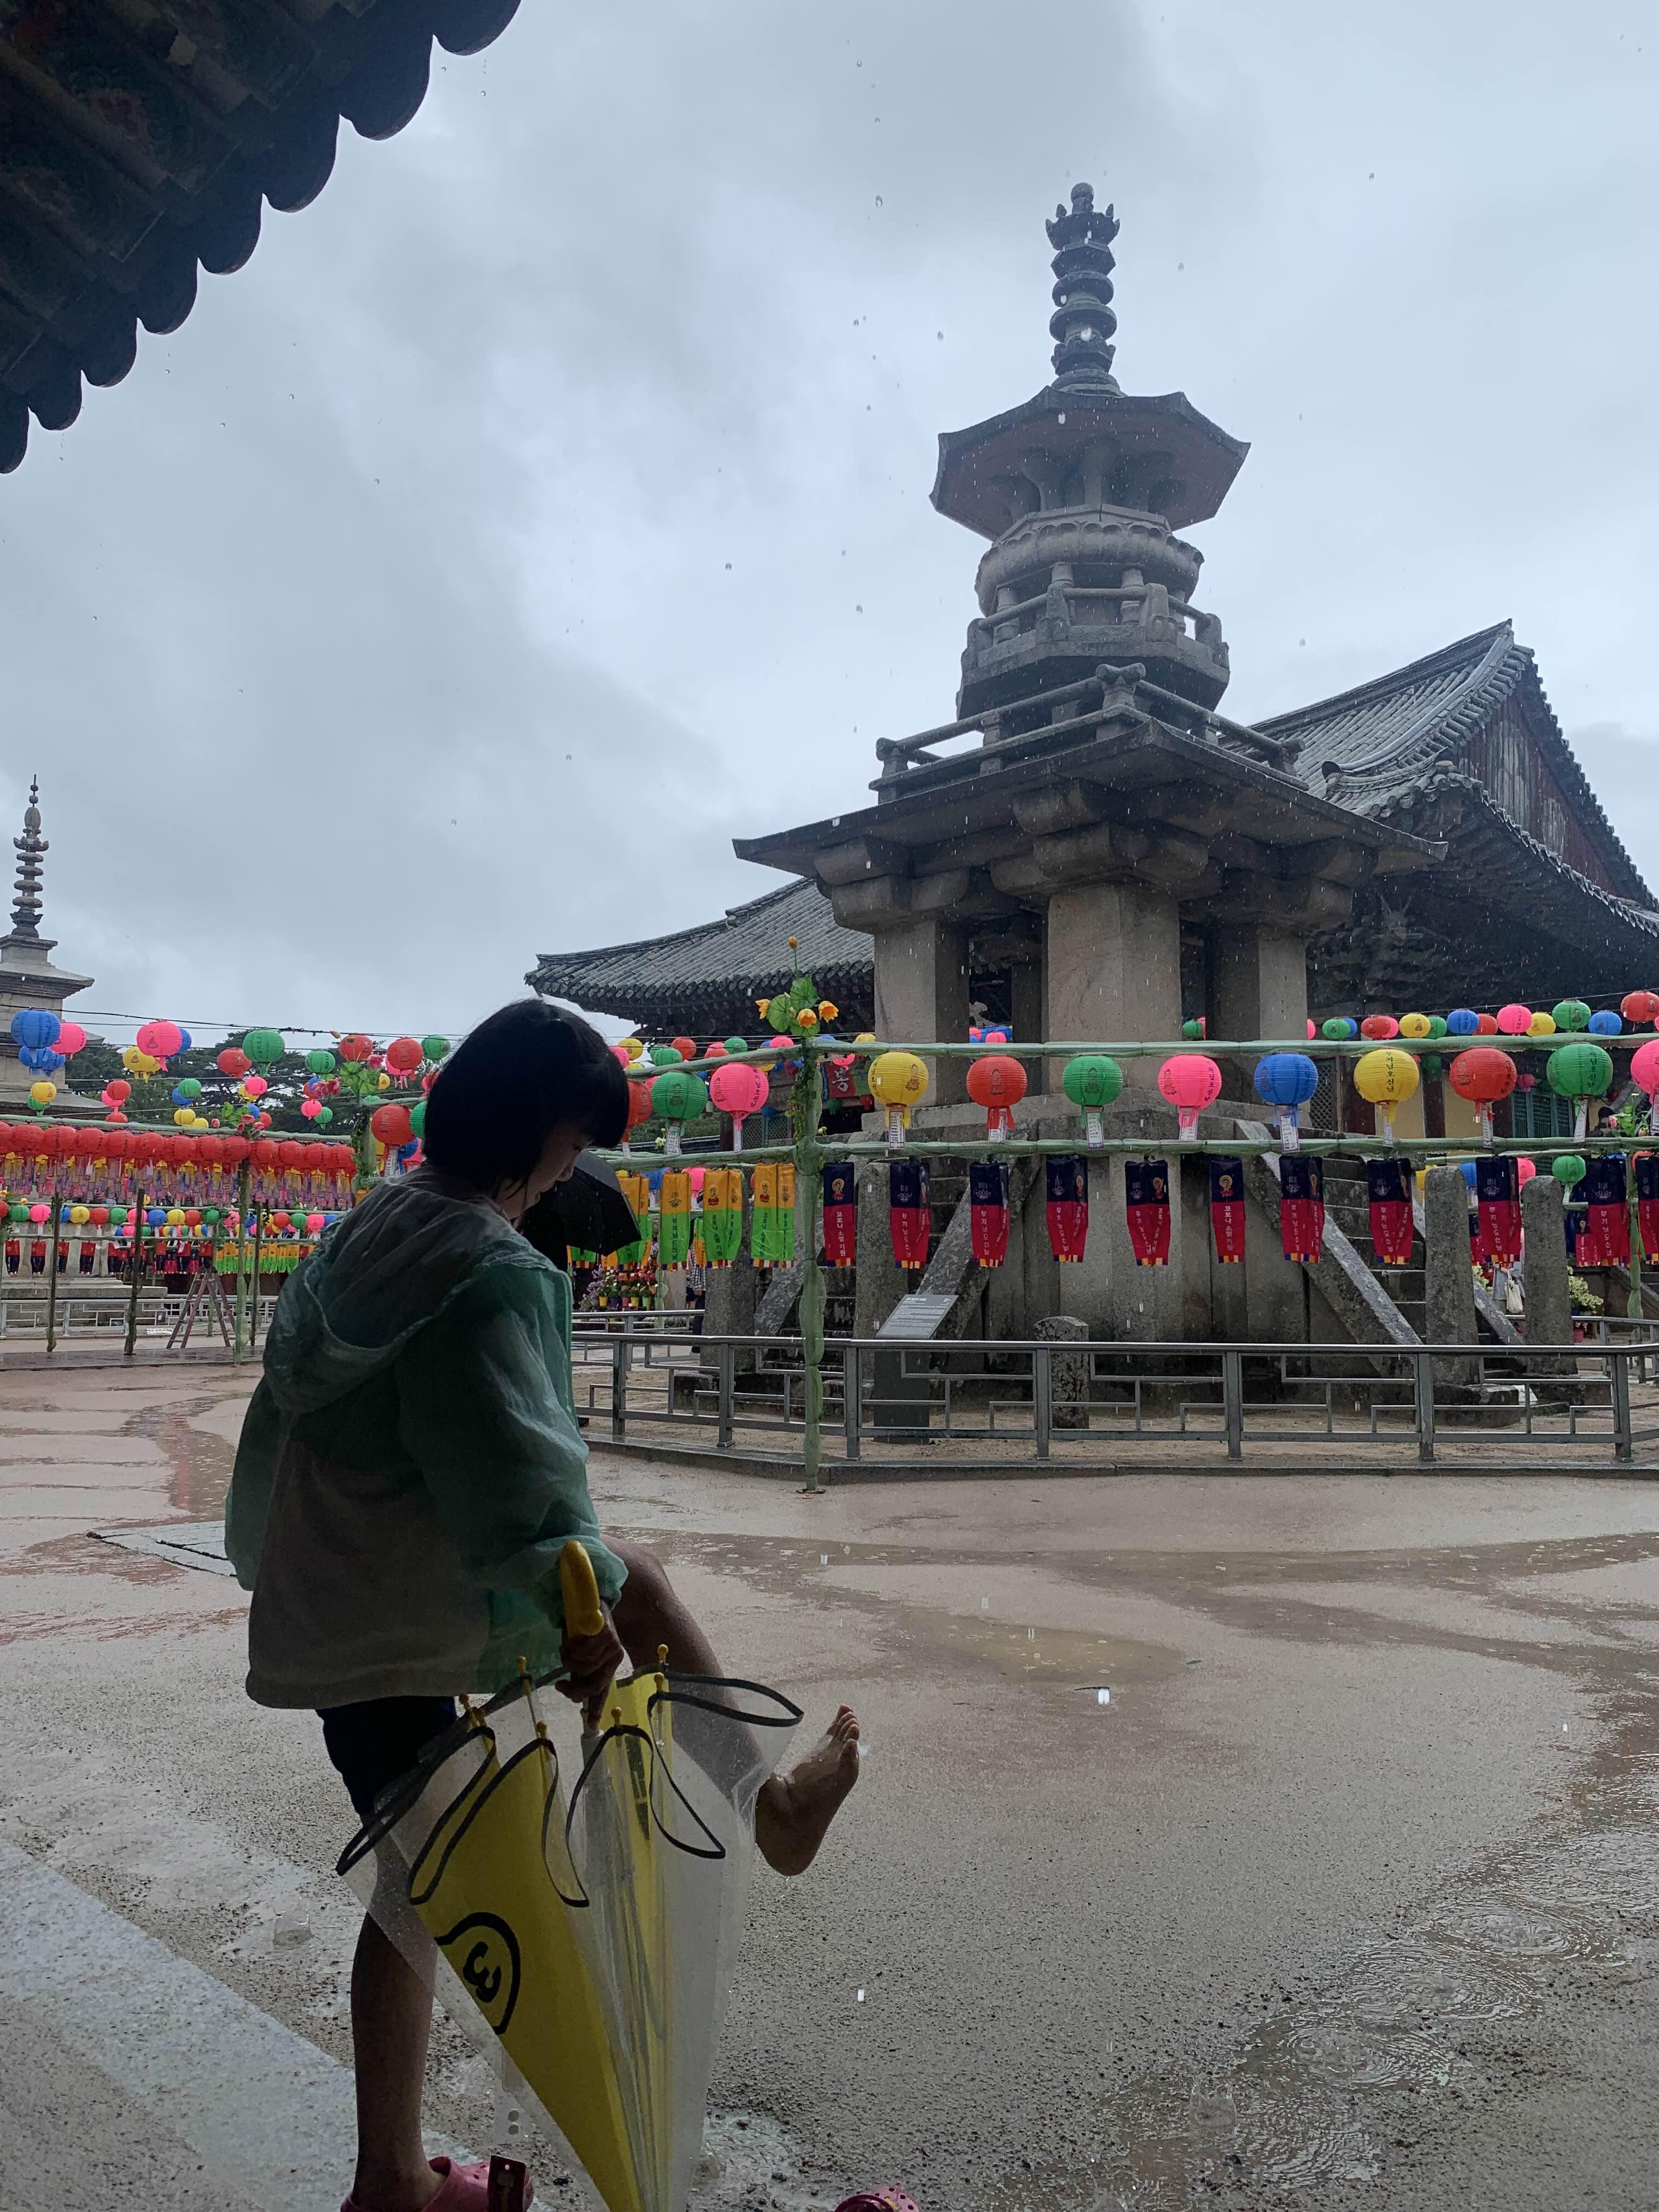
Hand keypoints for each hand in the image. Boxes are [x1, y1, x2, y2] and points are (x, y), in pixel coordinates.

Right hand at [560, 1603, 625, 1729]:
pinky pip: (585, 1651)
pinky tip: (569, 1642)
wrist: (590, 1602)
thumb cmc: (583, 1632)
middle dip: (573, 1689)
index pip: (603, 1691)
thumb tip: (575, 1698)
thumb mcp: (581, 1656)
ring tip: (564, 1652)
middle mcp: (614, 1659)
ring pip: (585, 1668)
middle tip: (558, 1684)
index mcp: (608, 1666)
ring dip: (568, 1662)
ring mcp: (613, 1647)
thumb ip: (580, 1674)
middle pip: (594, 1685)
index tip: (590, 1726)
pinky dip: (571, 1649)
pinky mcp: (607, 1634)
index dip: (596, 1709)